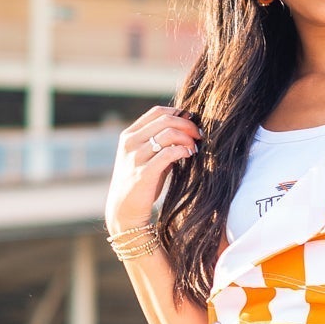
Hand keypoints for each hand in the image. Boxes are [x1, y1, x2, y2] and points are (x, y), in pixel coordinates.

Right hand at [105, 105, 199, 234]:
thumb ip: (162, 144)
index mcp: (129, 135)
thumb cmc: (141, 184)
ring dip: (187, 138)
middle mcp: (130, 143)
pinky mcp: (143, 174)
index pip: (157, 112)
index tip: (193, 122)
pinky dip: (182, 151)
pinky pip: (168, 154)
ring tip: (195, 148)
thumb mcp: (147, 158)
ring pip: (168, 134)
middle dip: (187, 125)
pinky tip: (189, 155)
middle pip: (165, 120)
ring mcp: (135, 158)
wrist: (124, 211)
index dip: (178, 113)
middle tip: (199, 135)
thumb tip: (187, 129)